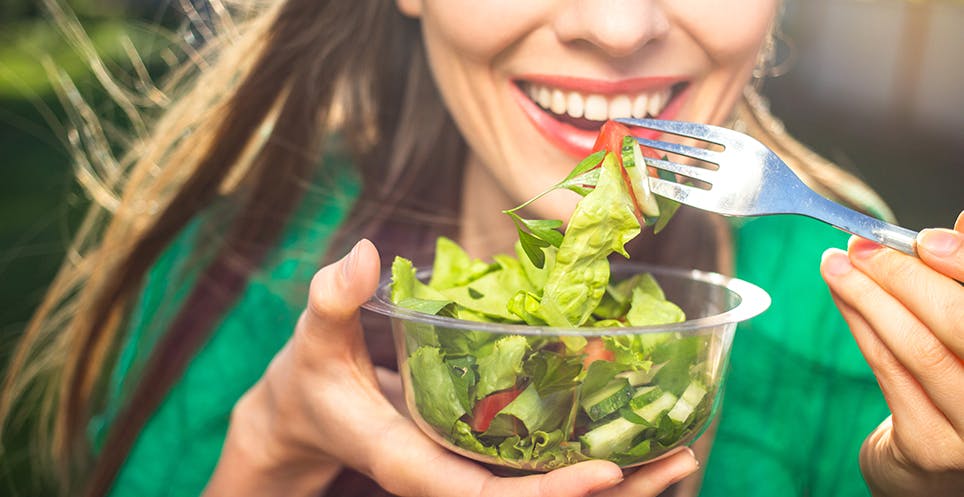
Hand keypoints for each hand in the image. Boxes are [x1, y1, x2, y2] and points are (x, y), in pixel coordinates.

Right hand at [204, 239, 698, 496]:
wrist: (313, 414)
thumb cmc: (315, 379)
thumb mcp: (315, 340)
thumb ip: (333, 302)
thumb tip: (364, 255)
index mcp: (413, 464)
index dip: (547, 494)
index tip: (606, 474)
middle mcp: (451, 478)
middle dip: (612, 494)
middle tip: (682, 459)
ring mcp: (471, 471)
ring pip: (549, 491)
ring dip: (620, 481)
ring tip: (684, 450)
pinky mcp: (483, 454)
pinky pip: (544, 466)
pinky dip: (592, 451)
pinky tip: (637, 426)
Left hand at [820, 211, 963, 496]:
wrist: (939, 459)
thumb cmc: (959, 373)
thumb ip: (963, 281)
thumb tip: (956, 225)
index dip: (961, 264)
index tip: (923, 238)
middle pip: (958, 324)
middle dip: (903, 277)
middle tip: (860, 246)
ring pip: (919, 349)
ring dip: (868, 297)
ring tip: (836, 264)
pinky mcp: (933, 448)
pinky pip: (890, 373)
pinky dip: (861, 326)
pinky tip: (842, 297)